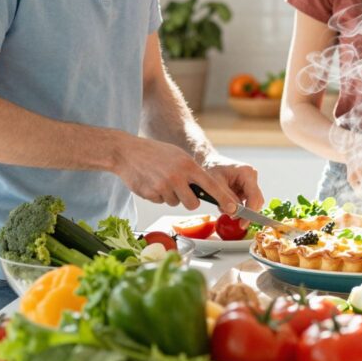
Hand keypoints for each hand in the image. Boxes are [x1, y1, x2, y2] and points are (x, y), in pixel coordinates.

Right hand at [114, 135, 238, 213]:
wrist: (126, 152)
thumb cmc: (155, 152)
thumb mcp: (179, 155)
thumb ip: (192, 171)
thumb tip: (206, 188)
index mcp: (188, 166)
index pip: (212, 186)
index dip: (224, 198)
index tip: (235, 208)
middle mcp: (177, 177)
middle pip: (193, 204)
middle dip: (189, 201)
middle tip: (181, 189)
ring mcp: (163, 187)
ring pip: (175, 203)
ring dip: (171, 196)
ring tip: (161, 180)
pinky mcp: (150, 194)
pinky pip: (161, 202)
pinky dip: (158, 195)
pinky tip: (151, 182)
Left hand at [204, 154, 263, 213]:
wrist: (206, 161)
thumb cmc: (210, 168)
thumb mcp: (215, 184)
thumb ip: (226, 198)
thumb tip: (235, 213)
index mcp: (247, 173)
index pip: (254, 197)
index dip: (250, 213)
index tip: (242, 224)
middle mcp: (252, 177)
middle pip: (256, 201)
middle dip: (244, 212)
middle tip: (232, 219)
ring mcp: (249, 182)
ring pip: (251, 202)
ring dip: (238, 209)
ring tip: (222, 206)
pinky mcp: (245, 187)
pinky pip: (244, 200)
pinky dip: (235, 205)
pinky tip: (224, 202)